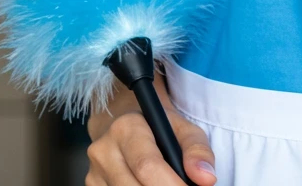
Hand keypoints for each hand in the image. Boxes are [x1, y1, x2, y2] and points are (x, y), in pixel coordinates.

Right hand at [85, 70, 216, 185]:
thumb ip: (197, 149)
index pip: (147, 165)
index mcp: (125, 128)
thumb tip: (206, 178)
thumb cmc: (157, 125)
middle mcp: (104, 150)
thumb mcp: (180, 126)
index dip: (170, 184)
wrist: (123, 121)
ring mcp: (94, 172)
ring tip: (169, 184)